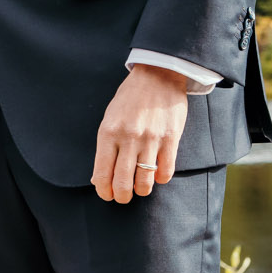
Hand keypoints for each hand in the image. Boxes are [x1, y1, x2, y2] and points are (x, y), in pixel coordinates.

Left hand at [92, 64, 188, 202]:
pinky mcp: (170, 138)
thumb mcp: (109, 118)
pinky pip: (166, 171)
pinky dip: (161, 178)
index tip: (107, 194)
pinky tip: (157, 175)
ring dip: (142, 190)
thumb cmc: (130, 99)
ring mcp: (150, 139)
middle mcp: (128, 138)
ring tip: (140, 189)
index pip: (102, 173)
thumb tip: (100, 176)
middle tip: (123, 197)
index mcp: (108, 133)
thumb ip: (106, 146)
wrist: (157, 75)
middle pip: (123, 182)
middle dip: (122, 196)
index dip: (104, 191)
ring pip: (145, 181)